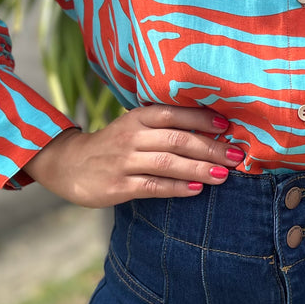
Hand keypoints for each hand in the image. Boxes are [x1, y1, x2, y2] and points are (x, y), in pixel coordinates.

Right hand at [25, 105, 242, 206]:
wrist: (69, 165)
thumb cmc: (113, 145)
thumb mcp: (134, 127)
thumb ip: (164, 126)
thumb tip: (210, 130)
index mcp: (137, 118)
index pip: (173, 113)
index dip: (202, 118)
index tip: (228, 126)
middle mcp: (132, 136)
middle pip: (177, 139)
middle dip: (210, 147)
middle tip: (235, 155)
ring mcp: (124, 161)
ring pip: (168, 163)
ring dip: (199, 168)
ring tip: (224, 174)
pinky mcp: (119, 186)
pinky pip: (153, 186)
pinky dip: (177, 188)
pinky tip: (196, 190)